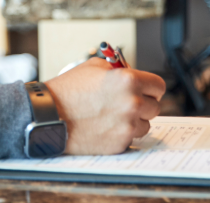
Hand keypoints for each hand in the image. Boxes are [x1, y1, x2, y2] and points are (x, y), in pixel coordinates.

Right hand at [44, 57, 165, 154]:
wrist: (51, 114)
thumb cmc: (70, 89)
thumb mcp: (95, 66)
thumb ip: (119, 69)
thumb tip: (134, 75)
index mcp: (129, 80)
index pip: (159, 86)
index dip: (151, 87)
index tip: (145, 90)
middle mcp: (132, 103)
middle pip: (155, 107)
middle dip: (143, 103)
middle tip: (125, 102)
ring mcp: (127, 125)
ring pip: (145, 124)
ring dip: (134, 120)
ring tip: (112, 114)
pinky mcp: (120, 143)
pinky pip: (131, 138)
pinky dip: (122, 133)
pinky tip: (105, 125)